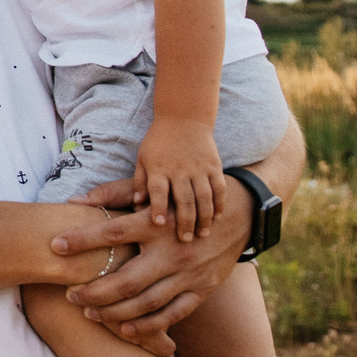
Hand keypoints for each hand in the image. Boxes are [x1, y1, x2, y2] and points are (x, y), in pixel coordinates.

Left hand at [47, 173, 254, 345]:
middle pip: (127, 279)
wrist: (238, 213)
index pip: (113, 232)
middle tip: (69, 296)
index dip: (82, 239)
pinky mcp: (202, 289)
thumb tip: (75, 201)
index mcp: (158, 222)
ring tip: (88, 313)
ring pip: (146, 302)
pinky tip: (125, 330)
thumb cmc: (182, 202)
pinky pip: (172, 314)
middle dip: (94, 291)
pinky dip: (148, 326)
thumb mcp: (154, 193)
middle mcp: (173, 250)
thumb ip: (114, 195)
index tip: (54, 245)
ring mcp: (189, 273)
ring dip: (114, 313)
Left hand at [133, 116, 226, 241]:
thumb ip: (139, 181)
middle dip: (185, 221)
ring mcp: (199, 168)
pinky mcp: (213, 166)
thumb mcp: (143, 157)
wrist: (184, 117)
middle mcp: (180, 170)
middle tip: (186, 240)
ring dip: (204, 217)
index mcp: (159, 168)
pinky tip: (218, 217)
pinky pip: (219, 188)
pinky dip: (220, 203)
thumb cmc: (159, 141)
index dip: (158, 207)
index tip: (158, 224)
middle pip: (184, 199)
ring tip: (203, 234)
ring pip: (204, 197)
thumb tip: (136, 204)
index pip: (159, 190)